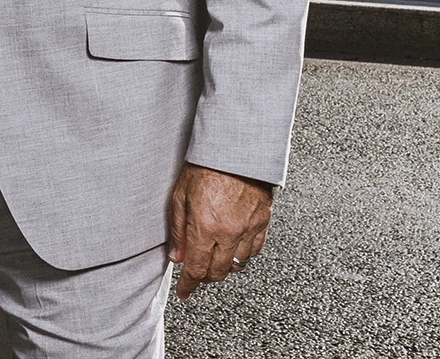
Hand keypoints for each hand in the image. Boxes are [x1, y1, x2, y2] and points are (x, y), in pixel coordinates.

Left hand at [167, 164, 272, 296]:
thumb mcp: (180, 194)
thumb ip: (178, 229)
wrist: (236, 147)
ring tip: (215, 257)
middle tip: (197, 272)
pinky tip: (234, 246)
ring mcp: (249, 228)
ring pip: (238, 264)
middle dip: (205, 277)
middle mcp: (229, 232)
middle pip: (218, 272)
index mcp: (206, 227)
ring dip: (225, 266)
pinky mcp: (263, 220)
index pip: (196, 269)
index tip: (185, 292)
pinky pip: (255, 249)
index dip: (189, 285)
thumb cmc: (206, 165)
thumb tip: (177, 255)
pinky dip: (244, 253)